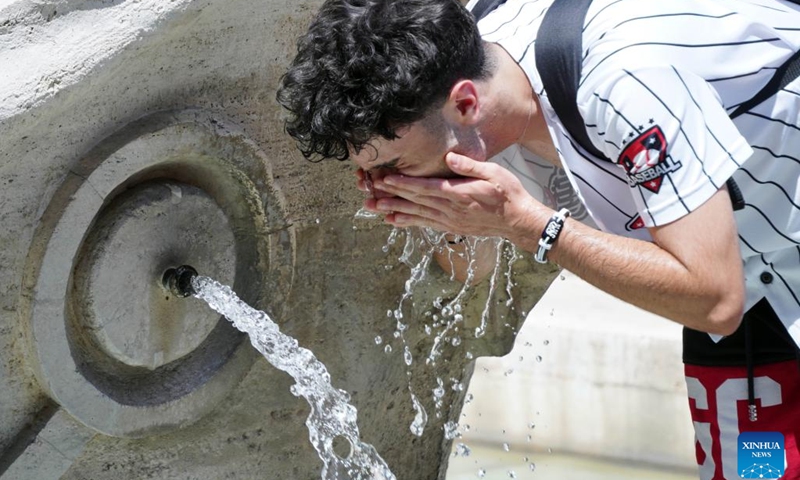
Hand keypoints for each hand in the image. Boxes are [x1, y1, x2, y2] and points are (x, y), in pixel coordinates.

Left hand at [369, 152, 551, 241]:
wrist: (518, 221)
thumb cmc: (507, 194)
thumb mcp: (494, 173)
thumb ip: (469, 166)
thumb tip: (449, 157)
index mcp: (458, 194)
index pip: (425, 188)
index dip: (403, 184)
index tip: (385, 179)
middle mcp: (450, 209)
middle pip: (415, 201)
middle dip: (391, 196)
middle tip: (369, 194)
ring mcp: (450, 220)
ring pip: (417, 214)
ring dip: (394, 210)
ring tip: (374, 209)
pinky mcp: (451, 227)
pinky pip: (425, 224)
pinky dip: (408, 222)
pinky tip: (395, 220)